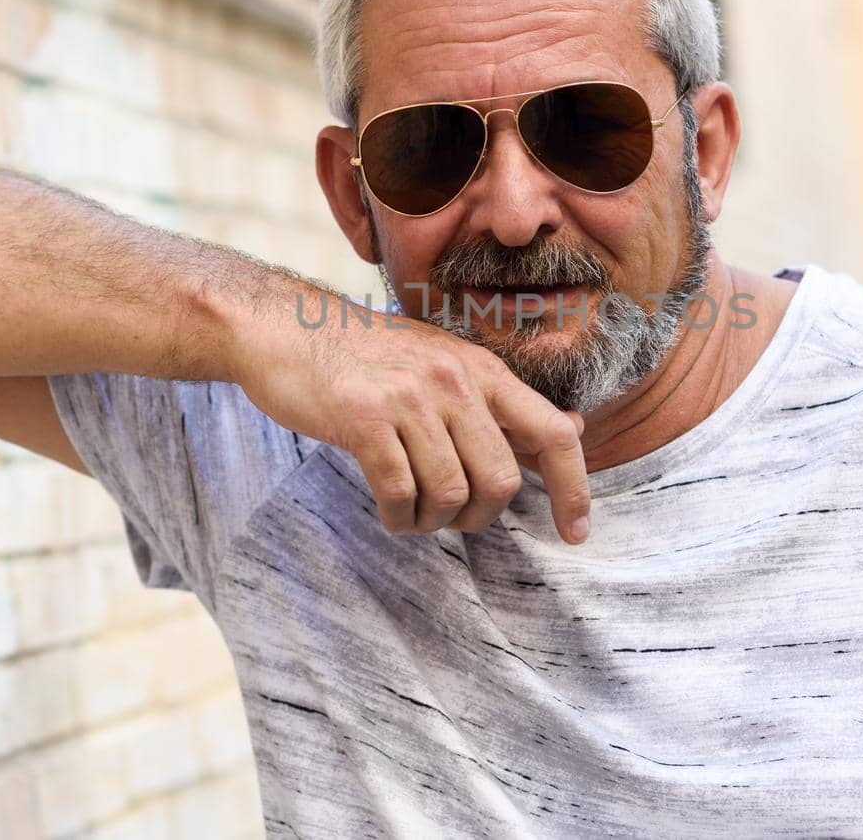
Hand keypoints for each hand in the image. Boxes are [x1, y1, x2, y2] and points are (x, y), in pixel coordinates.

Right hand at [237, 295, 591, 543]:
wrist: (286, 329)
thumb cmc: (368, 357)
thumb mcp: (445, 363)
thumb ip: (503, 401)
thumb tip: (575, 430)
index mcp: (482, 370)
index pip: (553, 433)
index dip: (573, 488)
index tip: (576, 533)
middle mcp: (454, 380)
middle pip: (501, 480)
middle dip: (480, 516)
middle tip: (452, 517)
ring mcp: (410, 397)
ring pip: (451, 494)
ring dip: (432, 522)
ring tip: (412, 513)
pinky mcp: (364, 417)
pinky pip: (400, 494)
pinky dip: (399, 519)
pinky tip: (390, 513)